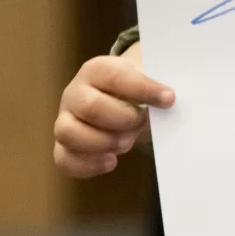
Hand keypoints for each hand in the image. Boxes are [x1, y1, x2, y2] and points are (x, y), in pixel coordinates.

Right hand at [52, 43, 173, 178]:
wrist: (120, 102)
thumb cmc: (136, 92)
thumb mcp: (148, 83)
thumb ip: (157, 90)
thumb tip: (171, 102)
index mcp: (98, 70)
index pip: (115, 76)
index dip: (143, 88)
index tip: (170, 99)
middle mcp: (75, 92)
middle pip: (89, 106)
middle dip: (121, 119)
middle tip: (140, 122)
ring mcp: (66, 119)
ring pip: (68, 133)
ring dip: (102, 142)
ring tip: (127, 142)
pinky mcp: (64, 145)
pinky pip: (63, 159)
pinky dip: (88, 165)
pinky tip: (111, 162)